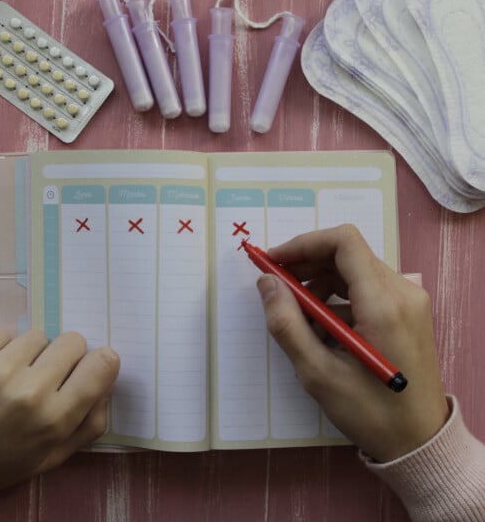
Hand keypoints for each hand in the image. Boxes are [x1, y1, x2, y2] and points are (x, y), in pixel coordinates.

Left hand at [0, 329, 119, 493]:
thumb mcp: (50, 458)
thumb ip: (88, 424)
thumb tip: (106, 384)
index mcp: (53, 420)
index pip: (102, 364)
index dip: (102, 361)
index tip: (91, 366)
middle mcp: (30, 389)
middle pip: (73, 341)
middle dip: (66, 356)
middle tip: (47, 374)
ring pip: (40, 335)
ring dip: (33, 352)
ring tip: (13, 375)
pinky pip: (8, 332)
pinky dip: (4, 347)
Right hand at [257, 224, 448, 461]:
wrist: (419, 441)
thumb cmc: (370, 412)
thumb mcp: (317, 372)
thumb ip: (286, 323)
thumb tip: (266, 282)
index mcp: (384, 304)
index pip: (343, 242)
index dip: (303, 244)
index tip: (274, 261)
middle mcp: (402, 292)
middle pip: (347, 254)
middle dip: (306, 264)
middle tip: (277, 286)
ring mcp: (409, 300)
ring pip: (354, 269)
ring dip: (320, 283)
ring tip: (299, 317)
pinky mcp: (407, 310)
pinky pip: (365, 287)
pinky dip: (337, 297)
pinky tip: (323, 328)